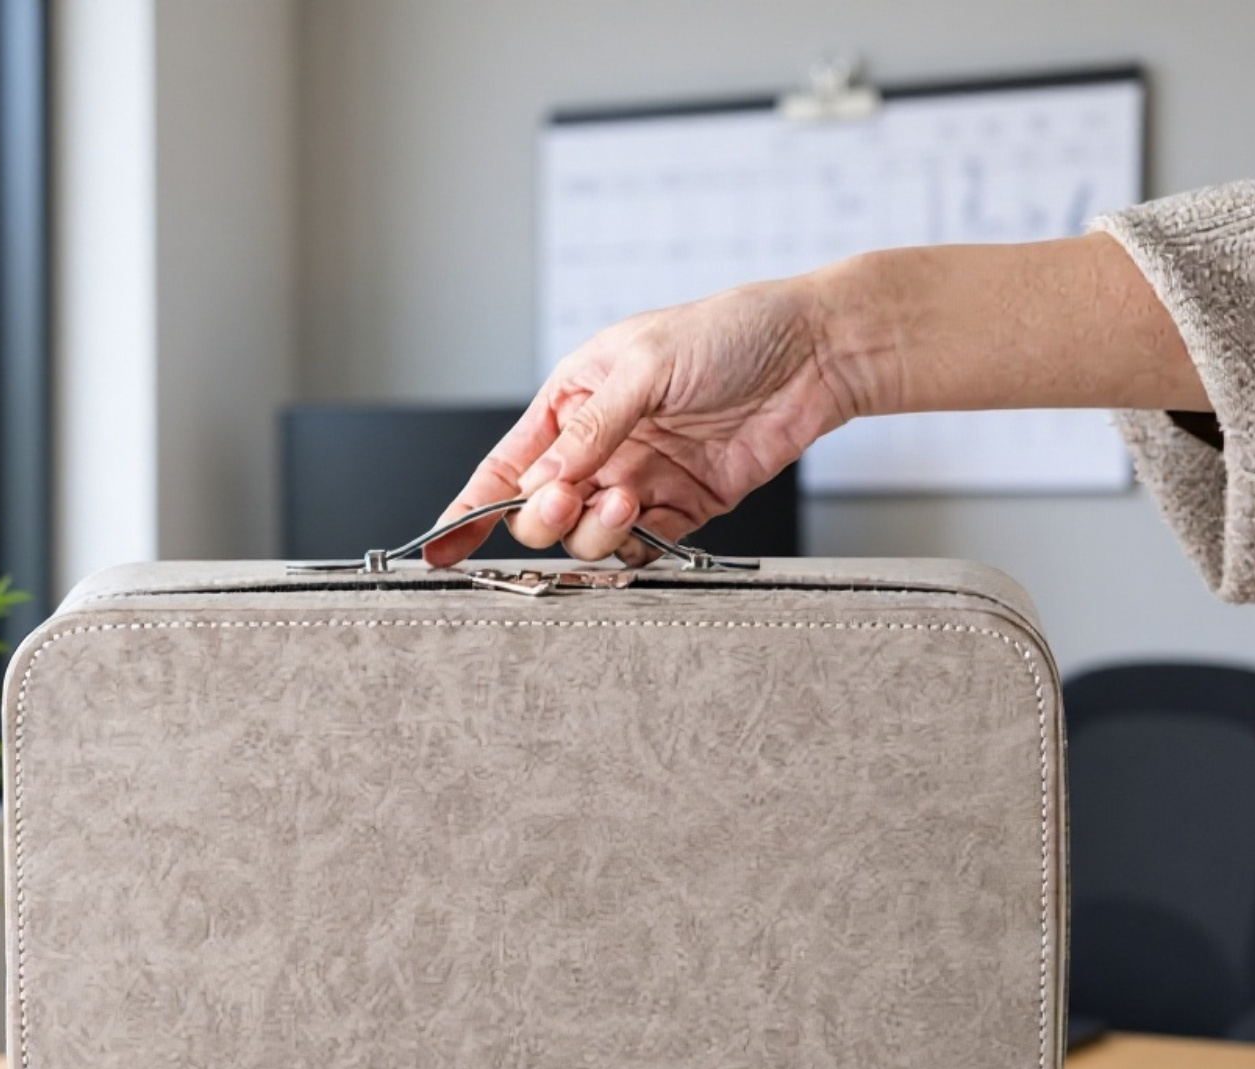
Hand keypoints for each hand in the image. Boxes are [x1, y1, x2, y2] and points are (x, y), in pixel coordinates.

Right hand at [424, 274, 859, 565]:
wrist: (814, 354)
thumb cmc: (731, 333)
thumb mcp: (646, 363)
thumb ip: (593, 428)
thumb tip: (544, 480)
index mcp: (573, 401)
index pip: (506, 466)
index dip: (468, 510)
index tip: (440, 549)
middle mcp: (600, 447)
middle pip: (540, 511)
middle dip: (542, 516)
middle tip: (567, 500)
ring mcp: (639, 481)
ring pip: (588, 537)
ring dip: (595, 529)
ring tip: (627, 497)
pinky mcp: (683, 509)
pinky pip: (642, 548)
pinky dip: (635, 546)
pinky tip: (647, 515)